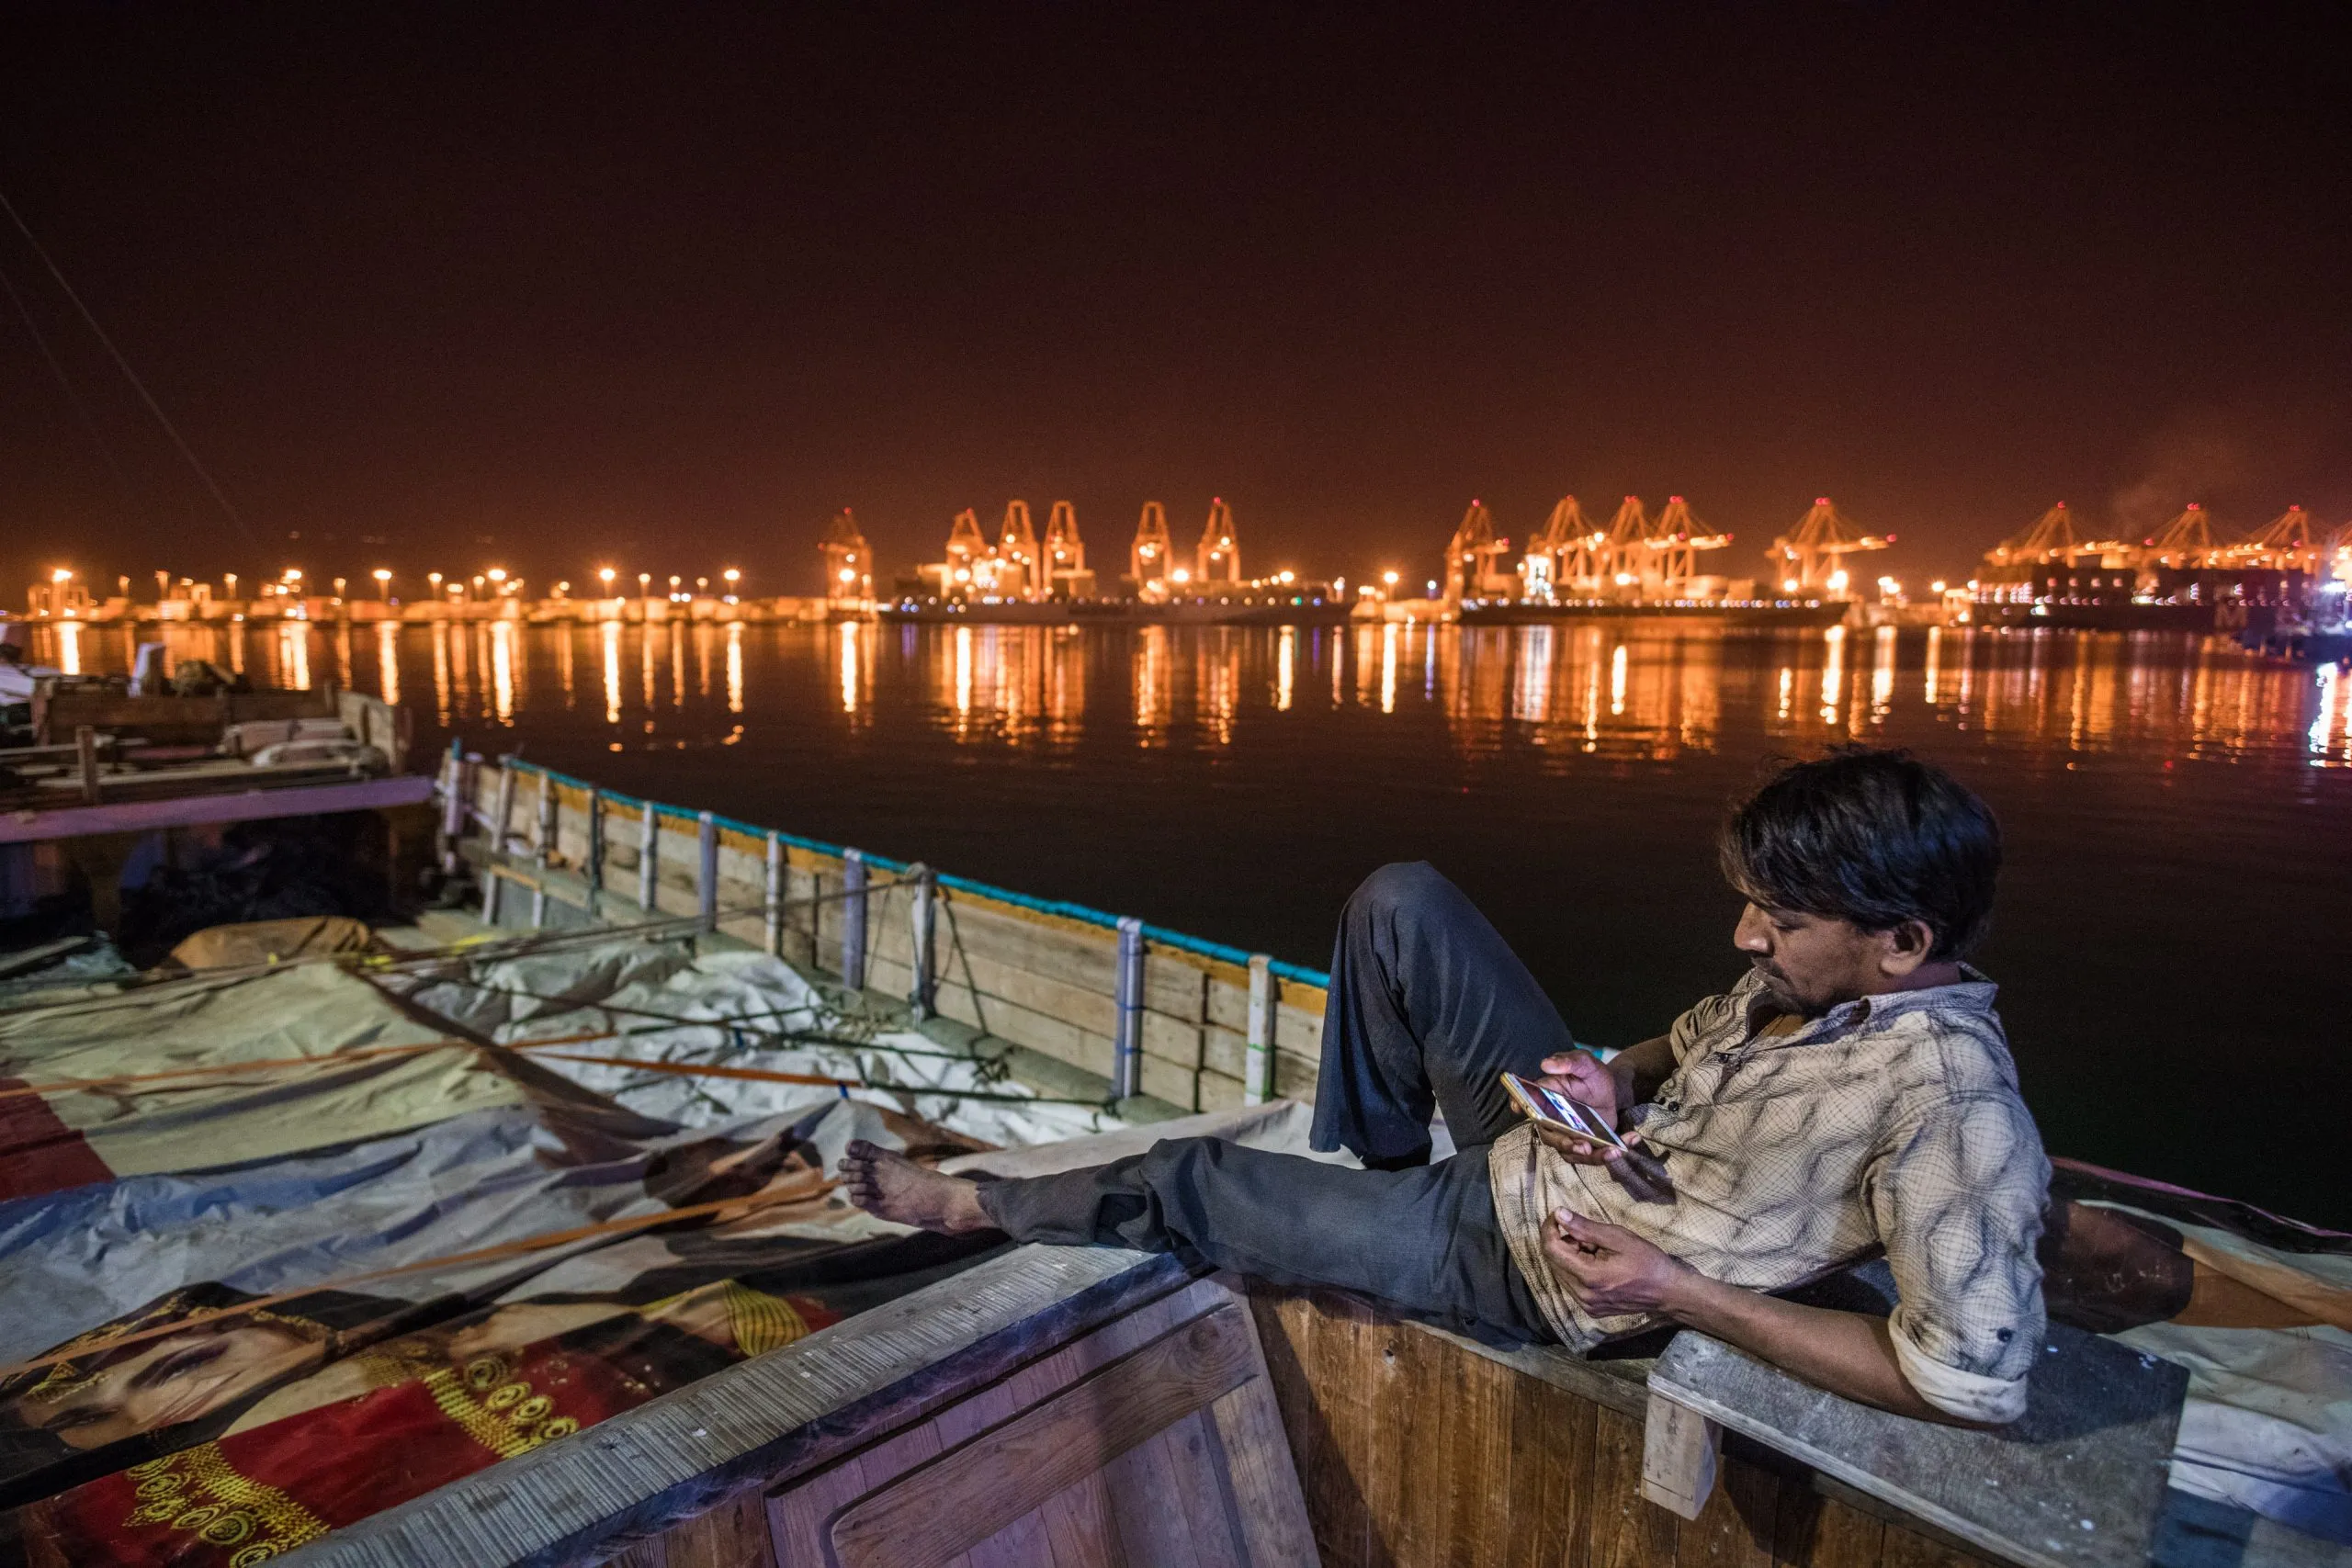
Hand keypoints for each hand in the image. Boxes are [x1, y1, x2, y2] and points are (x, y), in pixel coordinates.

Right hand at [1531, 1049, 1628, 1166]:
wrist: (1613, 1091)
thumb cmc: (1593, 1075)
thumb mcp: (1586, 1063)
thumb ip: (1568, 1061)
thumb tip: (1546, 1064)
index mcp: (1545, 1097)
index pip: (1525, 1103)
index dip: (1520, 1105)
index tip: (1520, 1108)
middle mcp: (1551, 1119)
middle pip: (1550, 1136)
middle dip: (1566, 1143)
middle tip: (1585, 1145)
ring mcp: (1566, 1135)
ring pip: (1571, 1152)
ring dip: (1592, 1156)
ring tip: (1613, 1151)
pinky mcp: (1582, 1145)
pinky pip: (1591, 1157)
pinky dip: (1608, 1155)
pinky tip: (1625, 1146)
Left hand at [1539, 1208, 1692, 1316]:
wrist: (1668, 1292)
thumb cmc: (1648, 1261)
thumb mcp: (1618, 1237)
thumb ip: (1585, 1227)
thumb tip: (1558, 1214)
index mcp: (1588, 1277)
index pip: (1551, 1250)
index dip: (1549, 1228)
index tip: (1558, 1215)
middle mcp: (1582, 1295)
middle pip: (1553, 1262)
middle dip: (1563, 1241)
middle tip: (1586, 1232)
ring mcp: (1586, 1305)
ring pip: (1561, 1273)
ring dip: (1570, 1256)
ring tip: (1595, 1248)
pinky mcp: (1591, 1309)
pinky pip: (1572, 1284)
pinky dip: (1577, 1269)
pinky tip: (1597, 1263)